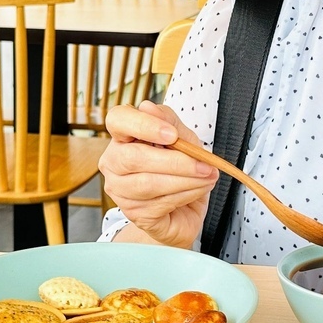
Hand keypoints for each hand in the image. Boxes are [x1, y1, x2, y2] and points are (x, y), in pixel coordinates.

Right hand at [99, 101, 219, 248]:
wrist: (185, 206)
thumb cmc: (180, 166)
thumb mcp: (183, 138)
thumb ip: (169, 122)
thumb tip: (148, 108)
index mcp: (123, 136)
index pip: (117, 120)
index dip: (142, 125)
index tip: (171, 134)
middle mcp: (113, 162)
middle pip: (133, 158)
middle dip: (175, 161)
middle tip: (204, 164)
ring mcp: (119, 190)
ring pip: (148, 184)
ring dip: (186, 180)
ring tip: (208, 176)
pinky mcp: (133, 213)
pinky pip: (159, 203)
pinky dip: (186, 195)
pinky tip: (199, 189)